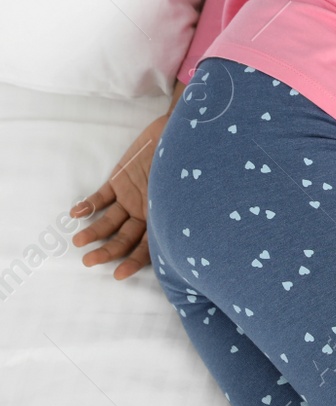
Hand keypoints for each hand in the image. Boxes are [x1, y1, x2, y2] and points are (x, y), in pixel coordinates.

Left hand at [70, 110, 168, 279]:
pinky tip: (76, 213)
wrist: (182, 131)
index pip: (148, 247)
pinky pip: (101, 197)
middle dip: (108, 251)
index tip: (118, 275)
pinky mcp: (119, 181)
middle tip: (89, 261)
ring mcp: (132, 196)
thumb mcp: (184, 192)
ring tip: (78, 241)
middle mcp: (147, 212)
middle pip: (125, 238)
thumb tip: (176, 240)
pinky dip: (89, 206)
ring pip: (110, 221)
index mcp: (165, 217)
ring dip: (94, 232)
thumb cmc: (189, 162)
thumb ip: (175, 213)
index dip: (134, 262)